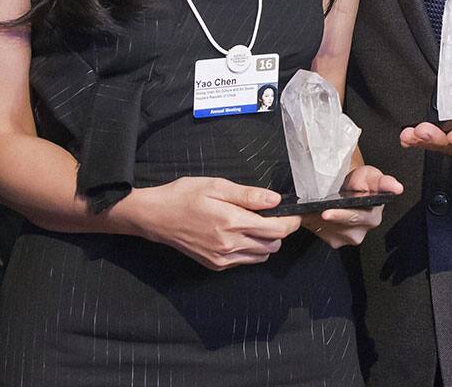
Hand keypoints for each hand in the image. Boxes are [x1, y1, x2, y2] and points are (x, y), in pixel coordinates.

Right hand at [115, 177, 300, 270]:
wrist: (156, 217)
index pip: (276, 229)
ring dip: (266, 241)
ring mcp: (222, 258)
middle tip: (275, 214)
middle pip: (273, 245)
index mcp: (232, 222)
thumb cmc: (185, 195)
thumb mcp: (217, 186)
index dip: (291, 222)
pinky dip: (251, 249)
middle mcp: (229, 245)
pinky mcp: (215, 265)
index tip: (295, 213)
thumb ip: (248, 195)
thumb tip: (275, 200)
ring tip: (256, 222)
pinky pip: (244, 261)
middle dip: (280, 231)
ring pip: (261, 256)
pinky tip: (241, 233)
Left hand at [301, 166, 402, 247]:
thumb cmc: (362, 182)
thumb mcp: (371, 176)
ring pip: (327, 229)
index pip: (356, 217)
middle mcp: (361, 231)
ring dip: (316, 219)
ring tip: (308, 207)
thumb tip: (397, 188)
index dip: (340, 215)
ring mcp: (348, 238)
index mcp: (373, 216)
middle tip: (308, 207)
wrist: (351, 189)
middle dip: (322, 216)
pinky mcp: (335, 241)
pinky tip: (312, 213)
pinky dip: (314, 222)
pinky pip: (320, 233)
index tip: (326, 213)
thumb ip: (383, 182)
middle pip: (338, 226)